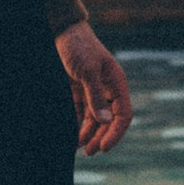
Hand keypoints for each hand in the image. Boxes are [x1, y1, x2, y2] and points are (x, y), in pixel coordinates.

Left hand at [57, 23, 132, 155]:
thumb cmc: (78, 47)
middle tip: (89, 152)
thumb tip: (106, 122)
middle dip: (100, 137)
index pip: (123, 115)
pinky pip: (80, 113)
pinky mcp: (78, 92)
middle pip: (108, 121)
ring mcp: (92, 91)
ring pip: (94, 120)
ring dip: (88, 134)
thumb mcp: (88, 71)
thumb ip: (96, 96)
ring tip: (78, 147)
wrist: (60, 32)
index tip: (104, 147)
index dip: (115, 133)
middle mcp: (107, 90)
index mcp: (116, 84)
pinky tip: (72, 136)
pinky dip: (77, 125)